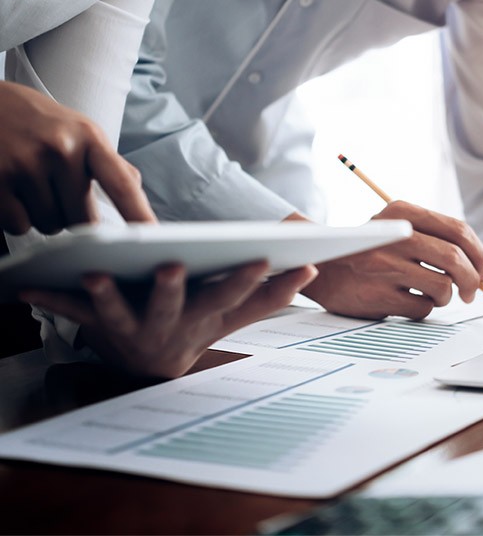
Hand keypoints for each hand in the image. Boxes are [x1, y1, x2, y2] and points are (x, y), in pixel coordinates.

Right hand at [0, 81, 155, 234]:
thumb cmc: (35, 121)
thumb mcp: (78, 129)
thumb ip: (106, 160)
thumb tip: (134, 186)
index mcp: (88, 137)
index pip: (122, 184)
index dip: (140, 214)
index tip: (155, 236)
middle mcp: (60, 149)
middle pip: (84, 219)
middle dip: (72, 214)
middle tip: (54, 187)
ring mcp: (26, 165)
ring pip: (51, 225)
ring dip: (43, 215)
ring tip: (29, 183)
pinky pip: (20, 225)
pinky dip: (16, 217)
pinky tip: (9, 189)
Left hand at [20, 262, 317, 377]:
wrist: (151, 366)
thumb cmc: (196, 328)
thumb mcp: (234, 315)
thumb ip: (270, 295)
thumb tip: (311, 270)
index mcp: (204, 318)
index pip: (232, 297)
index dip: (248, 281)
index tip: (264, 259)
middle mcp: (168, 326)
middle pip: (172, 307)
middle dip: (172, 289)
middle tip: (171, 267)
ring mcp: (130, 327)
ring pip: (117, 312)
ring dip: (104, 295)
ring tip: (94, 274)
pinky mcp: (97, 324)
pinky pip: (70, 311)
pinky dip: (49, 297)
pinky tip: (25, 286)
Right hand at [294, 201, 482, 319]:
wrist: (321, 268)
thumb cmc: (370, 251)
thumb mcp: (395, 226)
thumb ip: (435, 237)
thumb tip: (481, 266)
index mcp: (402, 212)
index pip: (458, 230)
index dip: (479, 253)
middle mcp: (394, 235)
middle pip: (455, 260)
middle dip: (473, 280)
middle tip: (472, 292)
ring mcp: (385, 266)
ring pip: (443, 288)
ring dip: (446, 297)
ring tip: (431, 294)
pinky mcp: (378, 295)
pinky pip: (423, 308)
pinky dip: (423, 308)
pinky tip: (407, 300)